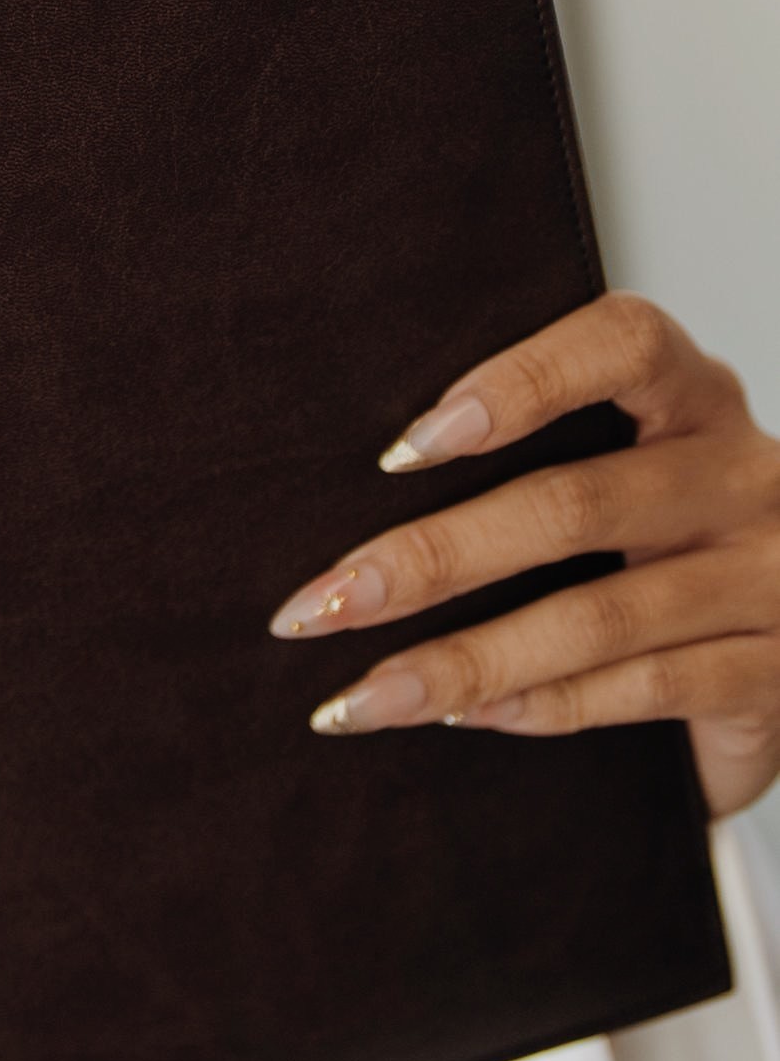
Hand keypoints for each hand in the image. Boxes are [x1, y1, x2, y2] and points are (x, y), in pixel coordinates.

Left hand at [270, 293, 779, 817]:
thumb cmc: (677, 529)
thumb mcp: (633, 463)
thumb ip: (537, 454)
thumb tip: (361, 497)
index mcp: (697, 398)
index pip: (624, 345)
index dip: (518, 383)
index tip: (404, 446)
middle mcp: (742, 476)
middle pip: (575, 504)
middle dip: (433, 559)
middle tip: (326, 602)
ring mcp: (766, 578)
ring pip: (597, 616)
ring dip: (463, 660)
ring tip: (363, 694)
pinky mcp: (772, 674)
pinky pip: (643, 688)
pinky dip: (544, 704)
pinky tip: (467, 715)